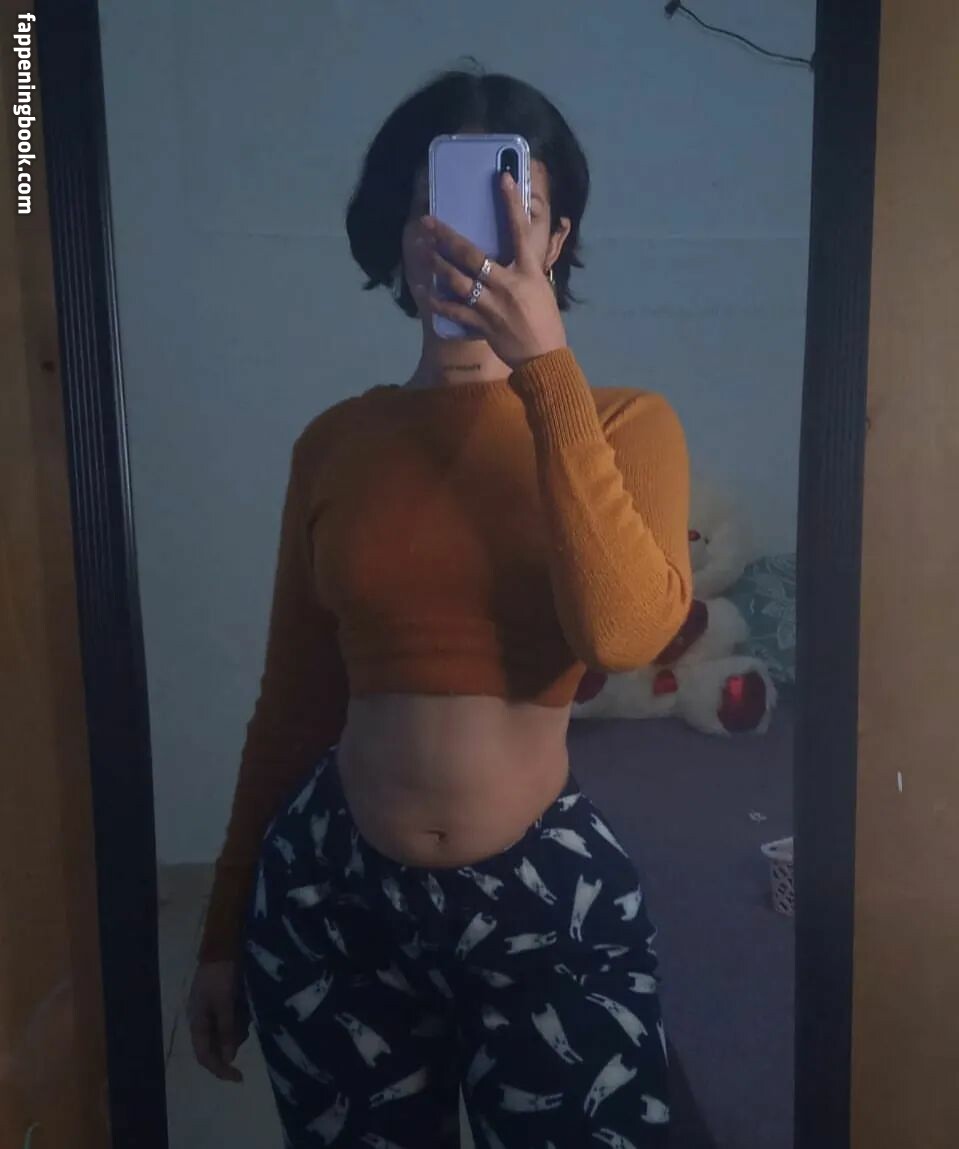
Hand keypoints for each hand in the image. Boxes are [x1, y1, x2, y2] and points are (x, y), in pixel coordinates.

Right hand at [188, 960, 249, 1082]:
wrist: (224, 946)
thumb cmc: (221, 975)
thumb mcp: (225, 1003)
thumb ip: (226, 1030)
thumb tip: (228, 1059)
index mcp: (197, 1022)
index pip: (205, 1056)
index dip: (220, 1069)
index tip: (239, 1077)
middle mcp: (204, 1020)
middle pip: (218, 1045)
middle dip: (233, 1042)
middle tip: (245, 1024)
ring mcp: (214, 1011)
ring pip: (229, 1033)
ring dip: (239, 1027)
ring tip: (245, 1008)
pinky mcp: (225, 1002)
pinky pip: (234, 1019)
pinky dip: (242, 1017)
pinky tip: (246, 1003)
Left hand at [411, 174, 566, 368]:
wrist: (544, 358)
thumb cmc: (546, 321)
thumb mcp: (542, 287)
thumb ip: (526, 268)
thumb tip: (517, 249)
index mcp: (529, 271)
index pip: (520, 231)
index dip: (511, 204)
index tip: (502, 178)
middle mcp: (508, 284)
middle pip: (473, 256)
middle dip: (448, 238)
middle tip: (429, 223)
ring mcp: (492, 306)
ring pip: (458, 281)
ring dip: (437, 265)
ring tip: (422, 251)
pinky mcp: (482, 325)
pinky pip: (454, 312)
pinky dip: (438, 303)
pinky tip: (423, 292)